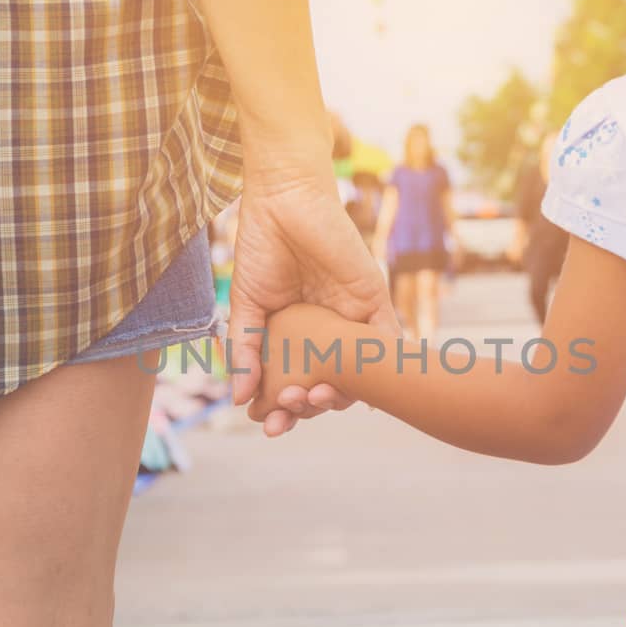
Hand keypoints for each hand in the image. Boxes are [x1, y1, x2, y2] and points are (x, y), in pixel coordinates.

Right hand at [230, 137, 398, 435]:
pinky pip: (387, 340)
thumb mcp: (245, 303)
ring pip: (358, 371)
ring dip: (342, 392)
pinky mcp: (374, 300)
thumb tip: (238, 400)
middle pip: (328, 383)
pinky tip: (368, 387)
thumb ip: (244, 349)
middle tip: (292, 415)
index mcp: (298, 335)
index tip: (271, 427)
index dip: (286, 409)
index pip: (296, 381)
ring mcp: (352, 319)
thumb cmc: (262, 245)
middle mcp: (327, 332)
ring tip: (318, 399)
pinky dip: (383, 366)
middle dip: (312, 407)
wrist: (286, 199)